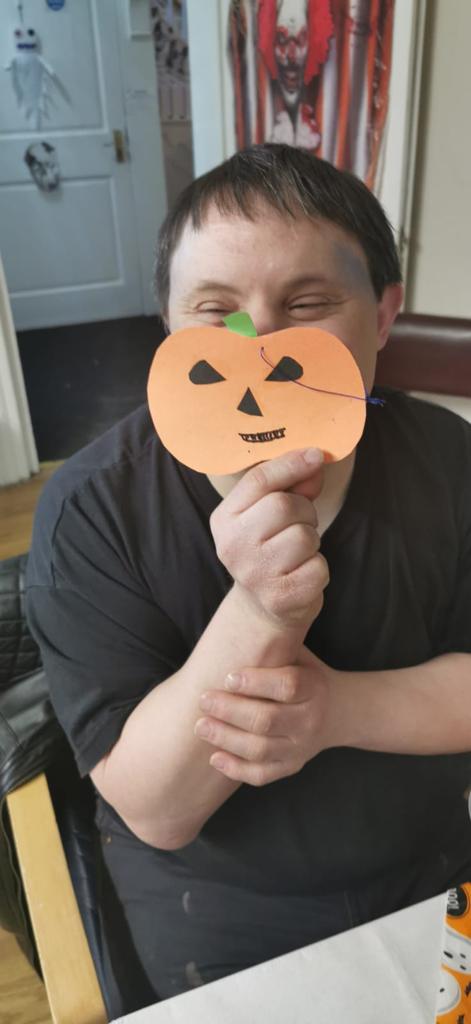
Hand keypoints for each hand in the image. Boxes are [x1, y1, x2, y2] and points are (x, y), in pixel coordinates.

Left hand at [194, 653, 338, 785]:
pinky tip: (214, 757)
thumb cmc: (304, 673)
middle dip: (230, 710)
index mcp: (314, 686)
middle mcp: (310, 720)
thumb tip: (243, 614)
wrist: (337, 711)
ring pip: (260, 749)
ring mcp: (301, 747)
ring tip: (201, 726)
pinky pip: (262, 775)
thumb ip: (276, 641)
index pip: (287, 686)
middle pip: (267, 720)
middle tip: (203, 700)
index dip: (256, 682)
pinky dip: (236, 769)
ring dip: (226, 738)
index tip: (228, 676)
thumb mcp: (298, 653)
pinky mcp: (291, 766)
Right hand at [210, 449, 329, 626]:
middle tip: (300, 524)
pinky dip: (318, 568)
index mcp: (224, 519)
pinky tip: (302, 574)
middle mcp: (232, 546)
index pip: (258, 480)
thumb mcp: (270, 514)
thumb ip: (291, 485)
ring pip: (304, 536)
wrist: (262, 608)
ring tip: (298, 552)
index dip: (291, 463)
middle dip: (304, 510)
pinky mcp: (280, 597)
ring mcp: (254, 574)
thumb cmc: (270, 549)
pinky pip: (318, 566)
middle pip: (283, 505)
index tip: (316, 454)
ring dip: (312, 541)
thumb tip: (314, 461)